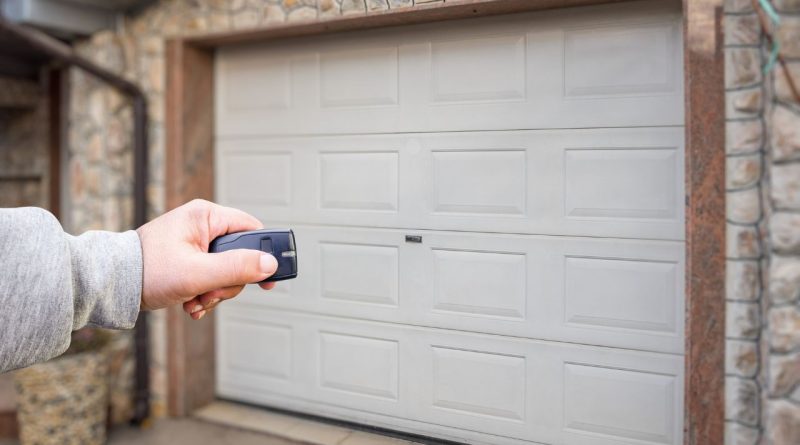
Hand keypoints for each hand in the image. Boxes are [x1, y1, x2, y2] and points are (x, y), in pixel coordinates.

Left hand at [136, 199, 277, 318]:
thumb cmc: (146, 270)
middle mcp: (202, 225)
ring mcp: (195, 243)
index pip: (251, 229)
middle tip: (211, 294)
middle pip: (240, 255)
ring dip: (215, 292)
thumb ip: (236, 268)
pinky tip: (191, 302)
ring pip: (226, 271)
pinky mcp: (188, 258)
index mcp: (206, 216)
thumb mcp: (197, 272)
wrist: (111, 285)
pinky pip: (211, 277)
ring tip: (196, 301)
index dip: (264, 254)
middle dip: (229, 282)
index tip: (268, 278)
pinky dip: (205, 293)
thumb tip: (270, 264)